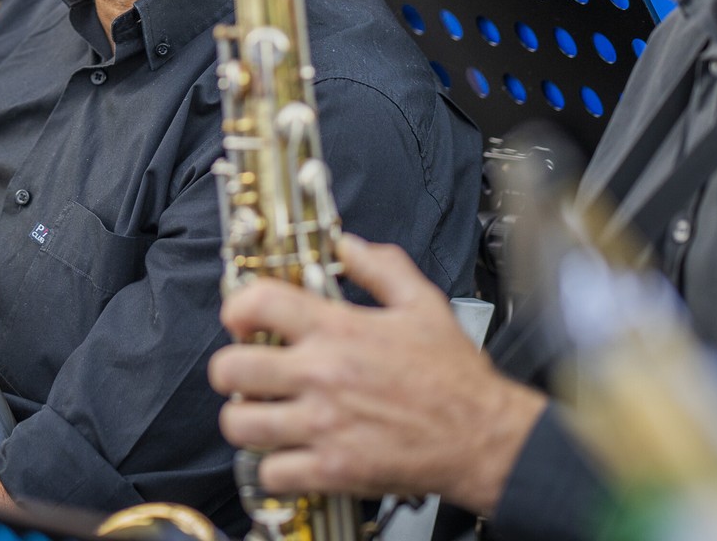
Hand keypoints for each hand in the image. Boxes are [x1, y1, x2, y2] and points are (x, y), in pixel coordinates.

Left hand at [208, 234, 547, 516]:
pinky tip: (288, 453)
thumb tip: (348, 245)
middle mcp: (323, 375)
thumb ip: (381, 266)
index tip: (241, 320)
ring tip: (263, 414)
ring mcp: (324, 425)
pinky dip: (272, 465)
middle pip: (230, 368)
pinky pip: (271, 471)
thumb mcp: (423, 304)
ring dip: (245, 419)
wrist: (485, 437)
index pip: (257, 303)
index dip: (236, 308)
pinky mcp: (332, 469)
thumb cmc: (455, 378)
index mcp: (340, 331)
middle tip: (248, 373)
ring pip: (241, 423)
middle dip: (231, 369)